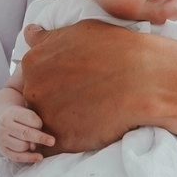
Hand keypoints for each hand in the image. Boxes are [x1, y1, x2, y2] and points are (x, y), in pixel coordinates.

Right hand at [0, 103, 53, 163]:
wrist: (0, 122)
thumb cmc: (20, 118)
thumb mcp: (26, 112)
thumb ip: (34, 122)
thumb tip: (37, 143)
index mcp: (12, 113)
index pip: (29, 118)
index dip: (39, 123)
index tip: (42, 126)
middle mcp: (5, 125)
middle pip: (25, 133)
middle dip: (40, 138)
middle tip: (52, 141)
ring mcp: (2, 138)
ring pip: (22, 146)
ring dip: (32, 146)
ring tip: (34, 144)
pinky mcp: (3, 150)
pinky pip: (17, 156)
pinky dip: (29, 158)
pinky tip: (40, 157)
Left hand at [18, 20, 176, 152]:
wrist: (146, 79)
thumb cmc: (118, 50)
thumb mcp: (80, 30)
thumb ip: (49, 38)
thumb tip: (30, 33)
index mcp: (34, 61)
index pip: (32, 75)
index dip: (54, 79)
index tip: (74, 80)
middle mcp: (33, 88)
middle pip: (36, 98)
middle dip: (56, 98)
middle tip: (86, 95)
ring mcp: (45, 116)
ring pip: (45, 122)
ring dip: (62, 120)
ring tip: (92, 112)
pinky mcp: (62, 141)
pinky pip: (55, 145)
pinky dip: (69, 140)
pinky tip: (90, 129)